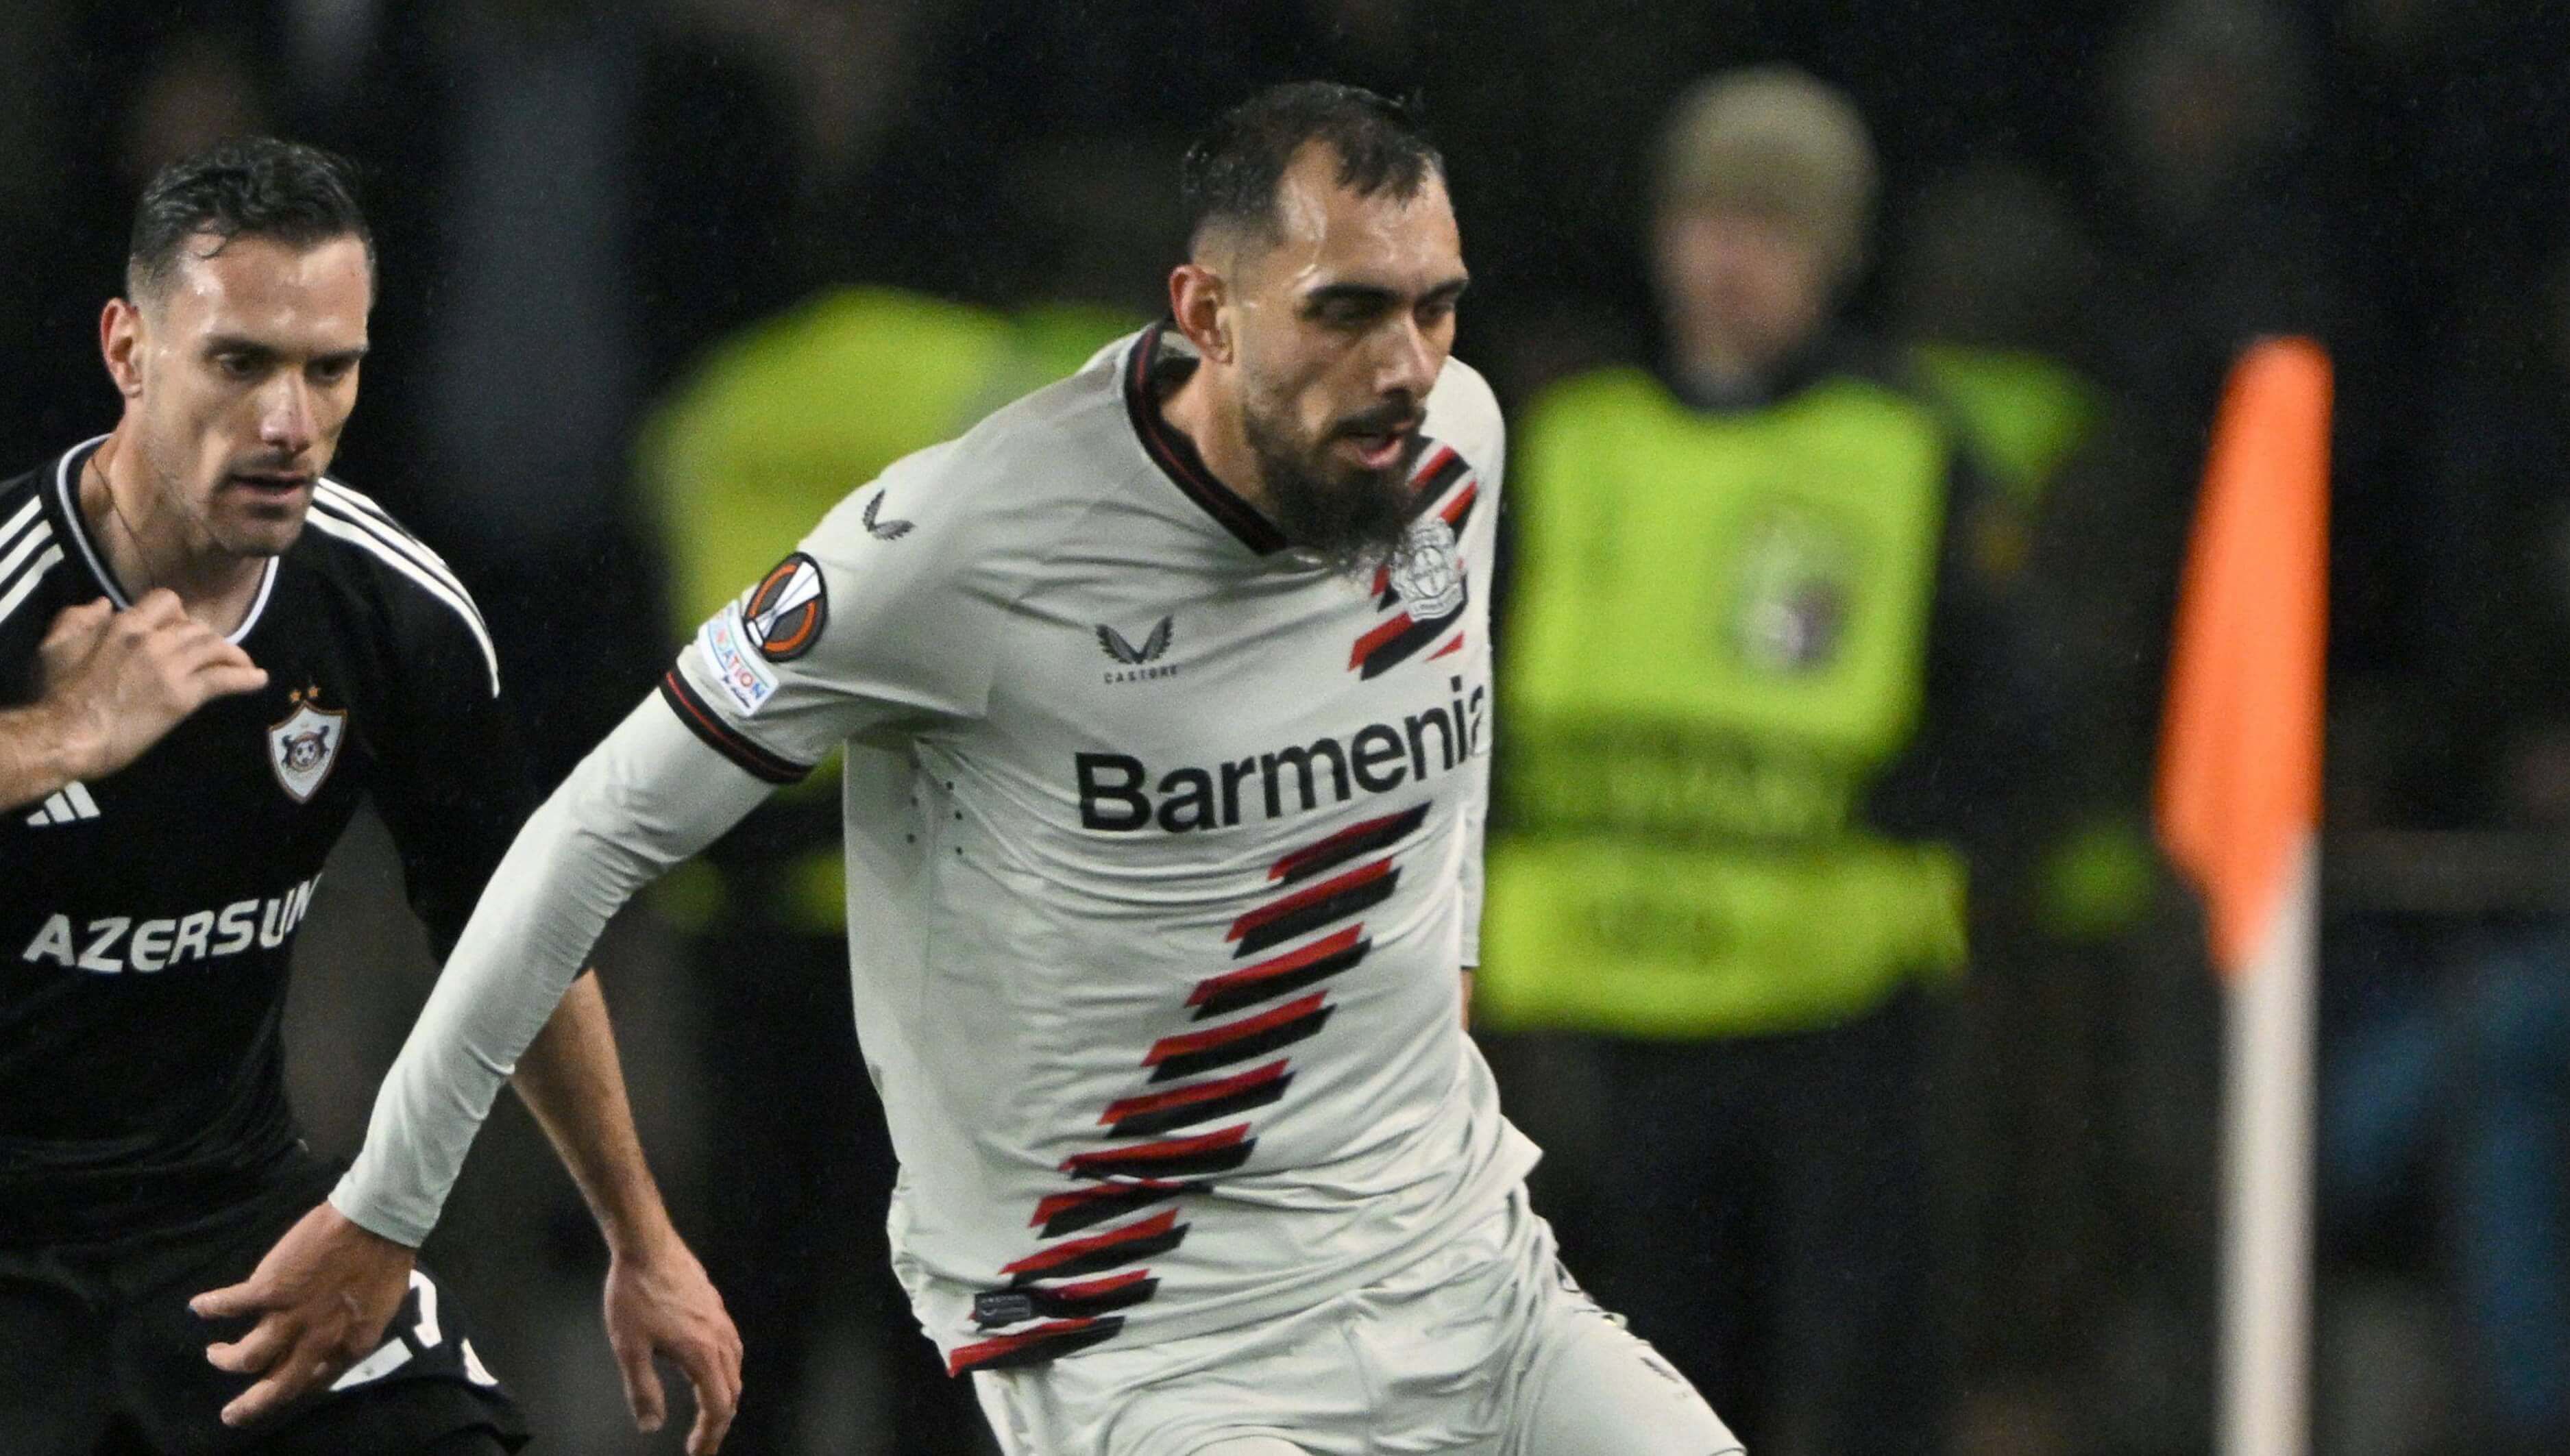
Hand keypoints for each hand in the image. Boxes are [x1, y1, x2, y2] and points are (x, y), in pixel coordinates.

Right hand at [39, 591, 266, 778]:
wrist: (65, 733)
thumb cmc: (54, 694)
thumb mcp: (54, 645)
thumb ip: (77, 618)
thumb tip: (103, 603)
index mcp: (123, 625)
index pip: (166, 601)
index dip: (179, 614)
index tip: (181, 628)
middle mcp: (152, 639)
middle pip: (197, 627)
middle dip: (209, 638)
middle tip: (214, 653)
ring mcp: (170, 667)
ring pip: (216, 648)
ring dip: (234, 655)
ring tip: (244, 664)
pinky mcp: (183, 696)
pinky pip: (225, 679)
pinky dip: (247, 677)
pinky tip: (259, 679)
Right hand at [189, 1201, 415, 1427]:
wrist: (377, 1222)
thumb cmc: (385, 1259)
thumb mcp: (378, 1310)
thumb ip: (351, 1332)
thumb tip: (332, 1342)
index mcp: (348, 1346)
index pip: (313, 1382)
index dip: (292, 1388)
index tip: (276, 1389)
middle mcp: (317, 1341)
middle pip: (275, 1387)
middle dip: (250, 1406)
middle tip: (231, 1414)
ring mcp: (291, 1316)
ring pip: (247, 1358)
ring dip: (226, 1360)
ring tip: (214, 1354)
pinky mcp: (269, 1289)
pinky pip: (230, 1305)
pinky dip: (211, 1306)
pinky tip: (198, 1306)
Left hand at [604, 1234, 741, 1453]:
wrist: (647, 1245)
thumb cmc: (635, 1295)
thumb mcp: (629, 1347)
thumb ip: (642, 1390)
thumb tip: (652, 1426)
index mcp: (701, 1354)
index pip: (717, 1407)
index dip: (709, 1435)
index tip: (696, 1452)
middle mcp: (720, 1339)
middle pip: (732, 1391)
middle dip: (719, 1422)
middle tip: (701, 1441)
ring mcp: (722, 1320)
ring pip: (736, 1369)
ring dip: (725, 1396)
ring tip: (708, 1411)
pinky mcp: (717, 1306)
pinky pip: (733, 1348)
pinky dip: (727, 1371)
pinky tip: (711, 1368)